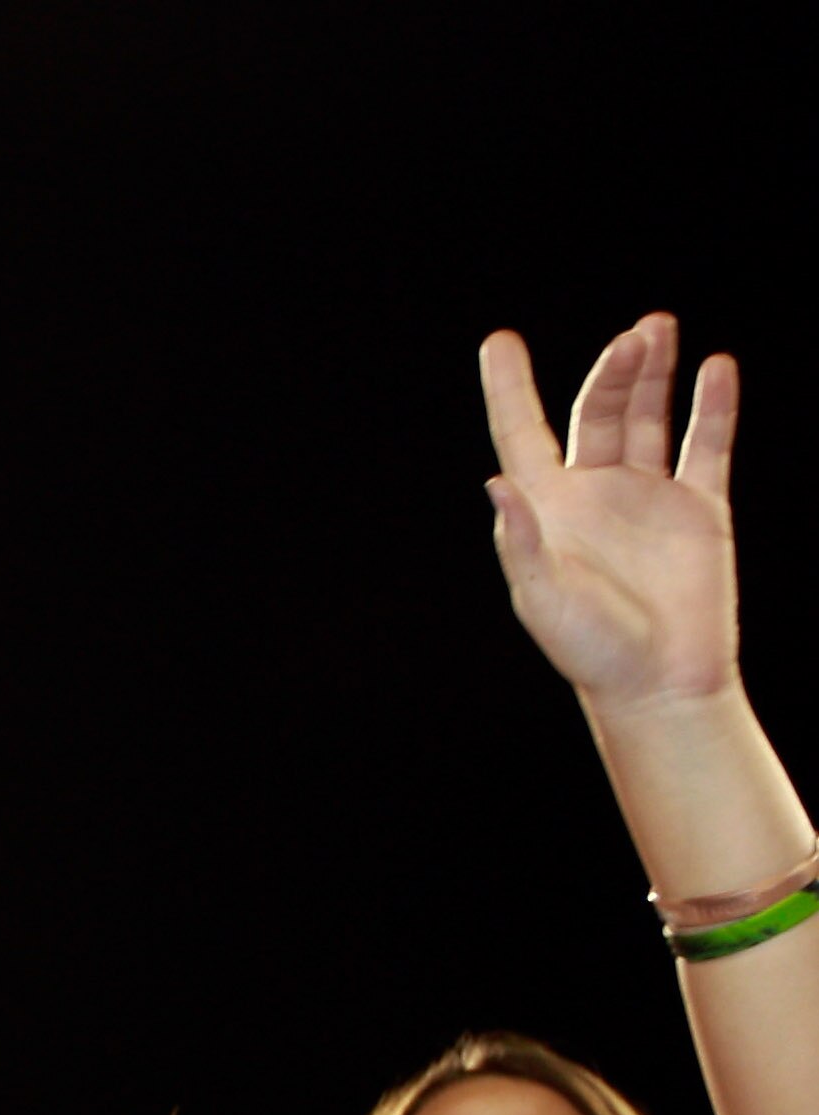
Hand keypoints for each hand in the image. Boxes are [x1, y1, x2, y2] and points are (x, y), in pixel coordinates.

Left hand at [481, 316, 740, 718]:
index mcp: (549, 510)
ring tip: (658, 329)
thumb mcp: (544, 597)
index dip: (510, 388)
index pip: (523, 434)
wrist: (661, 682)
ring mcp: (648, 496)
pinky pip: (707, 445)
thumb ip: (521, 541)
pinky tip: (718, 369)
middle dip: (616, 371)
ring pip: (649, 417)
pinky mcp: (699, 508)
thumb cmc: (591, 650)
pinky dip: (714, 406)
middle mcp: (595, 493)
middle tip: (640, 334)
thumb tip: (498, 483)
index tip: (499, 340)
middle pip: (599, 412)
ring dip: (654, 374)